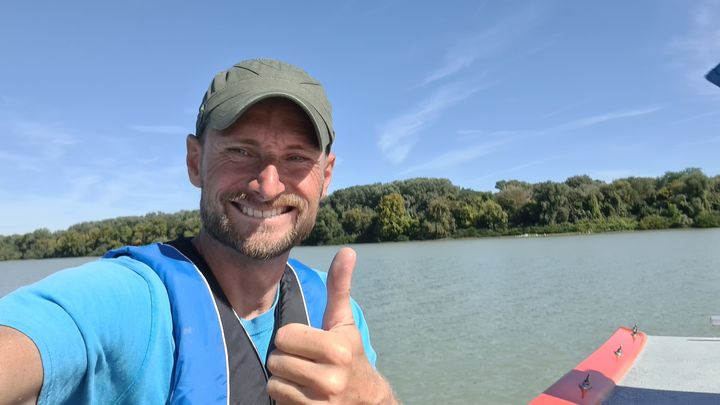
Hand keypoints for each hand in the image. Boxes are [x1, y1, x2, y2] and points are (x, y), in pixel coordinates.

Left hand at [266, 248, 396, 403]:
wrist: (366, 400)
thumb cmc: (350, 354)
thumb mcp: (344, 322)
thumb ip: (340, 287)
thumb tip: (347, 251)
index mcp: (336, 349)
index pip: (284, 336)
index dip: (292, 338)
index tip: (309, 344)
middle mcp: (330, 378)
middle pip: (276, 359)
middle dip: (287, 358)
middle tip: (306, 361)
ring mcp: (320, 401)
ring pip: (274, 381)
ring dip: (284, 378)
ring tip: (304, 377)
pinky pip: (277, 398)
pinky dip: (285, 395)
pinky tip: (303, 393)